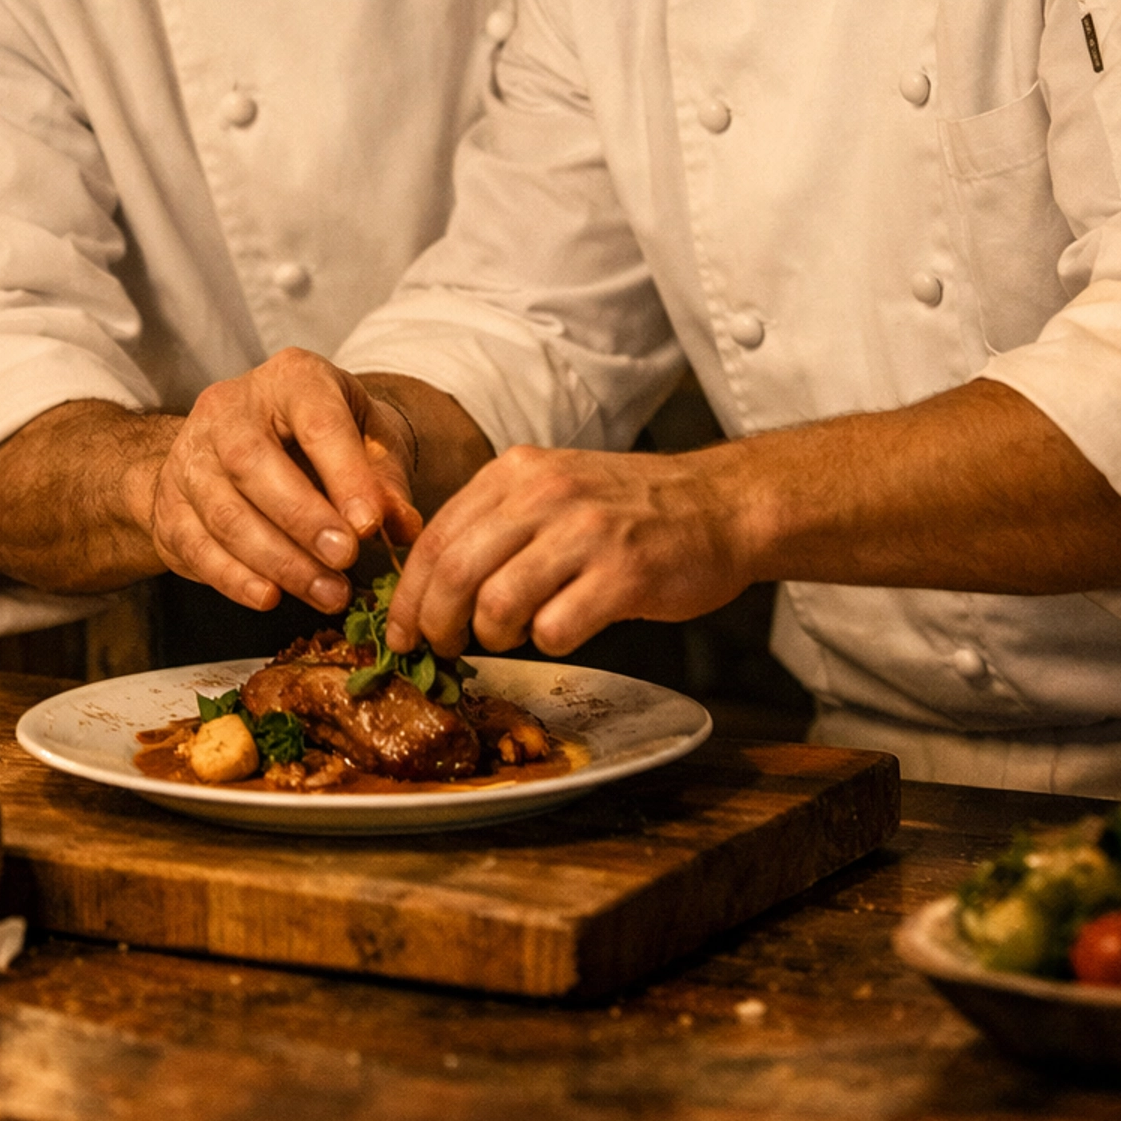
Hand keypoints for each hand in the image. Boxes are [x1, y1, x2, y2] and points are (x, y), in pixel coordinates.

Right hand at [135, 349, 422, 613]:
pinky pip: (196, 545)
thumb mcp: (366, 441)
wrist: (248, 440)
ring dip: (278, 560)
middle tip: (344, 560)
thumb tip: (401, 527)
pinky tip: (271, 597)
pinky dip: (234, 578)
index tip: (368, 526)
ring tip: (327, 593)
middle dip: (302, 519)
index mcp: (291, 378)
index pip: (315, 421)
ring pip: (224, 511)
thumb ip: (385, 482)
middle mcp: (230, 407)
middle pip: (252, 463)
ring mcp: (191, 454)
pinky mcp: (169, 501)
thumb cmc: (323, 439)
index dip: (343, 474)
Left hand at [385, 444, 746, 657]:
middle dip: (436, 625)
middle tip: (443, 648)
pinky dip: (547, 642)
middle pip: (454, 573)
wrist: (719, 505)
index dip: (408, 595)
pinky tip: (563, 629)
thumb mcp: (552, 488)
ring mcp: (586, 533)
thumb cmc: (628, 508)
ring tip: (511, 634)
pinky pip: (554, 629)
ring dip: (492, 636)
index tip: (402, 632)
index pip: (435, 537)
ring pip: (497, 604)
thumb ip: (495, 523)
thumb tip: (429, 586)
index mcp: (517, 472)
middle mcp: (546, 494)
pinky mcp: (623, 575)